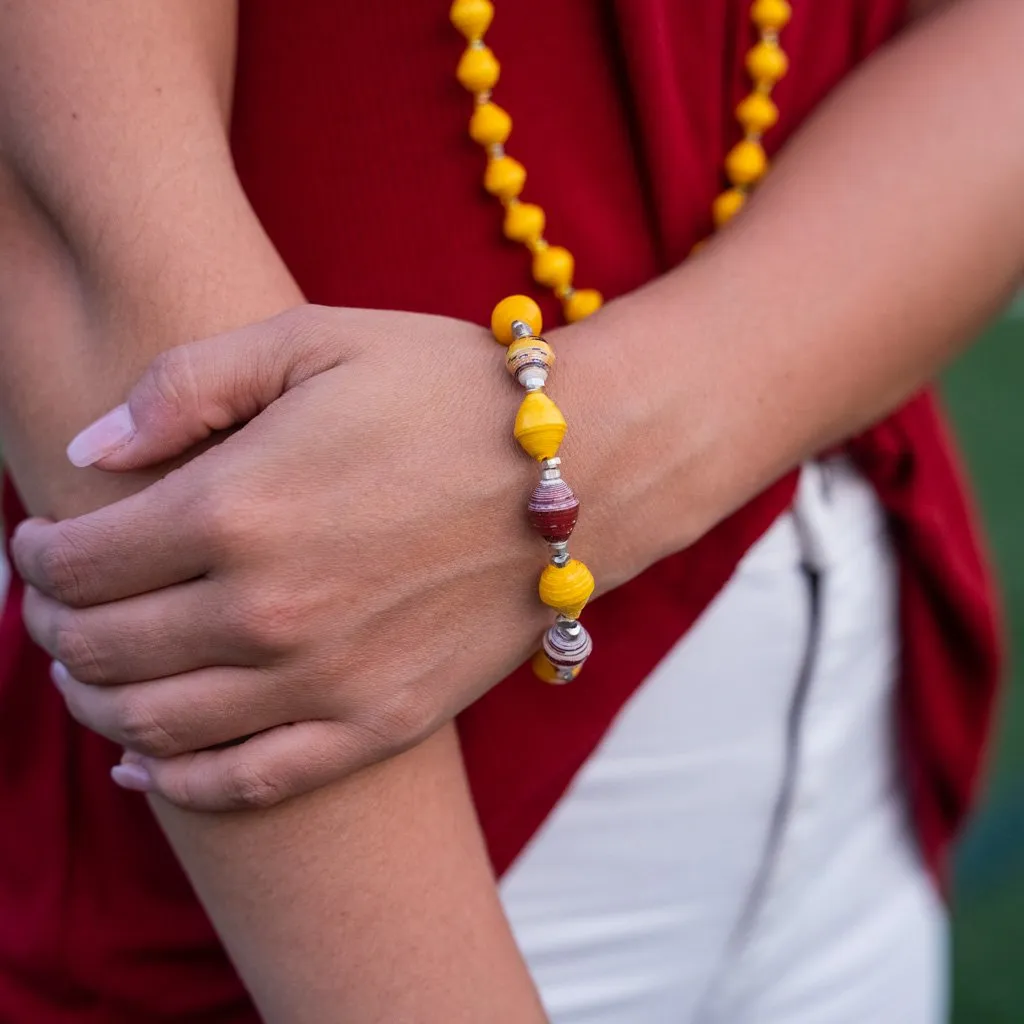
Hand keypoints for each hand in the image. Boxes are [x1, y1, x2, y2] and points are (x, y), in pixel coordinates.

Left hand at [12, 304, 617, 809]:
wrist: (583, 470)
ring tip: (91, 677)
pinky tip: (148, 763)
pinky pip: (249, 783)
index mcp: (241, 505)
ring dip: (97, 705)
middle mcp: (270, 609)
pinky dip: (178, 783)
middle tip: (58, 608)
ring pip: (156, 727)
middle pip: (104, 651)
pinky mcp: (379, 724)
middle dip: (56, 630)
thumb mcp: (316, 339)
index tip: (41, 541)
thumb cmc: (449, 392)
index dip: (37, 555)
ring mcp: (327, 680)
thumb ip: (186, 384)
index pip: (79, 562)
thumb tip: (90, 452)